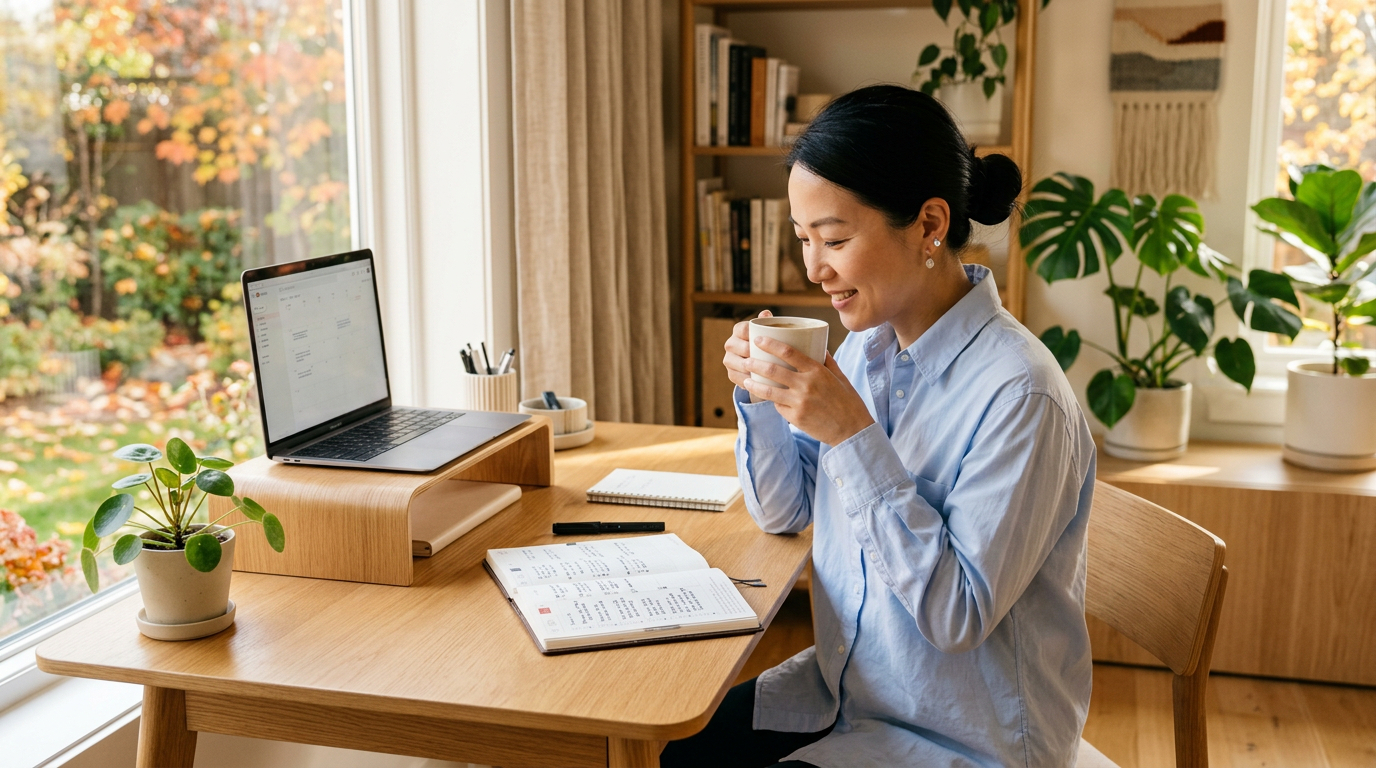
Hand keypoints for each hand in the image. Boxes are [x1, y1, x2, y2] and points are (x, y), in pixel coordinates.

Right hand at [723, 310, 769, 389]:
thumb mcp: (771, 333)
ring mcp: (729, 359)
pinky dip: (745, 380)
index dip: (749, 333)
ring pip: (732, 362)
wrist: (764, 362)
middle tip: (761, 356)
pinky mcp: (731, 373)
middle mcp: (731, 343)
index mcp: (739, 330)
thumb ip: (769, 323)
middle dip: (746, 351)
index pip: (741, 329)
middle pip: (733, 345)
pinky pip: (735, 377)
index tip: (762, 340)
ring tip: (759, 371)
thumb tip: (766, 313)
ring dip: (745, 367)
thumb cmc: (770, 344)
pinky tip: (756, 383)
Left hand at [739, 335, 874, 446]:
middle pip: (772, 370)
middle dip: (755, 363)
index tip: (758, 339)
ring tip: (745, 379)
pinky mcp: (795, 417)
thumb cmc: (848, 402)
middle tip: (746, 359)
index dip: (770, 344)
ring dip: (753, 383)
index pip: (788, 352)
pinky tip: (768, 398)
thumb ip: (827, 361)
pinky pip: (778, 406)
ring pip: (768, 390)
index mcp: (817, 371)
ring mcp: (799, 402)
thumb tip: (818, 347)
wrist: (852, 431)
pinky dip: (773, 401)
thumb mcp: (840, 377)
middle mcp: (806, 385)